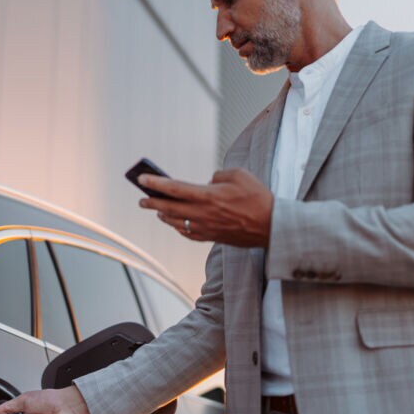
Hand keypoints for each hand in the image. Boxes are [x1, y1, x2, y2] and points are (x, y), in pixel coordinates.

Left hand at [139, 169, 272, 247]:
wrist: (272, 226)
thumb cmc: (258, 198)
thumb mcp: (239, 175)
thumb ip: (219, 176)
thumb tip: (208, 183)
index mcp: (209, 196)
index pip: (175, 188)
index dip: (156, 183)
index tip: (142, 179)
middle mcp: (204, 214)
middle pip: (170, 208)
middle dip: (153, 203)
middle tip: (141, 200)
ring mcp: (207, 228)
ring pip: (178, 222)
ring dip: (164, 216)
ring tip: (157, 210)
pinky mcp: (214, 237)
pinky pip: (190, 234)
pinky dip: (180, 228)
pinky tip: (177, 224)